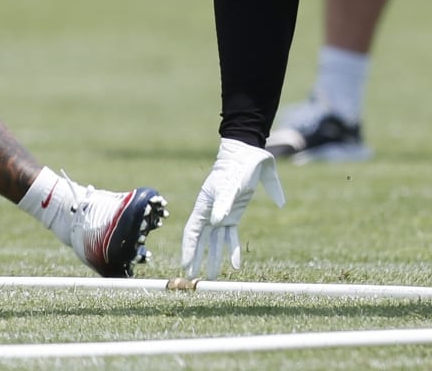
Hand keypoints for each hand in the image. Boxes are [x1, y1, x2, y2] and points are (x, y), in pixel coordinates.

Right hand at [180, 138, 284, 278]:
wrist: (246, 154)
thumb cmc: (235, 168)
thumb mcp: (229, 185)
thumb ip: (222, 204)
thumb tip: (216, 222)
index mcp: (204, 205)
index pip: (192, 232)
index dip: (188, 249)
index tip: (184, 266)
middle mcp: (211, 212)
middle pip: (201, 240)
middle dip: (198, 258)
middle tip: (194, 277)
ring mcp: (222, 214)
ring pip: (216, 241)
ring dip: (215, 258)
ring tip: (213, 276)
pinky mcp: (235, 214)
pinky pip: (231, 236)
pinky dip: (232, 250)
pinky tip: (234, 265)